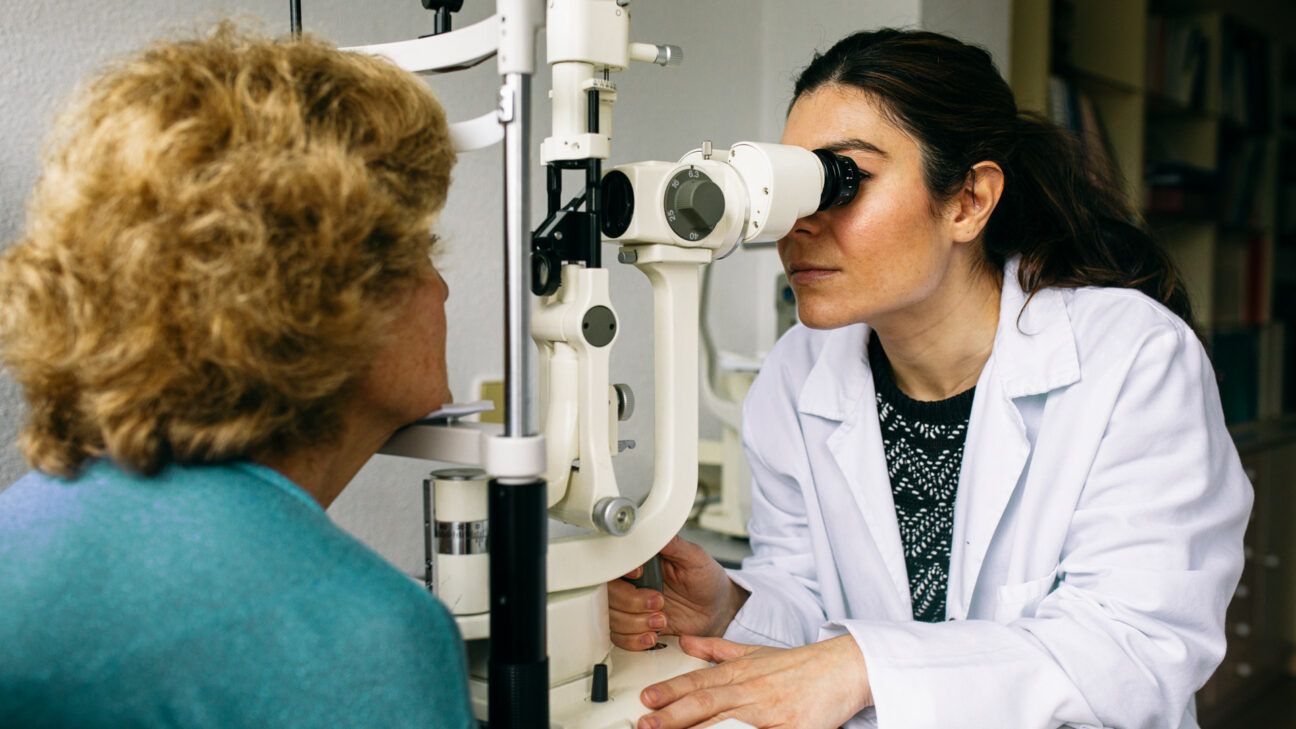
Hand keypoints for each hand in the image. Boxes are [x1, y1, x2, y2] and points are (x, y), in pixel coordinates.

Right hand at [608, 536, 748, 649]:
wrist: (717, 610)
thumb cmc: (707, 581)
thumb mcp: (695, 558)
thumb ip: (674, 544)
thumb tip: (656, 528)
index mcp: (643, 562)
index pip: (614, 563)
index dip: (622, 572)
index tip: (640, 574)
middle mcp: (633, 583)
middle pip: (609, 593)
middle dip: (632, 602)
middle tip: (658, 602)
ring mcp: (632, 606)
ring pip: (612, 617)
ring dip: (636, 623)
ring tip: (662, 620)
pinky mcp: (636, 627)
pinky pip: (619, 637)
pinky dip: (635, 640)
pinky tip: (653, 635)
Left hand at [635, 635, 871, 728]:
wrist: (843, 667)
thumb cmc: (798, 665)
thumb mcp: (754, 652)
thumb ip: (717, 650)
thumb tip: (685, 642)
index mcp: (739, 674)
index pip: (697, 683)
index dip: (670, 692)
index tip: (646, 700)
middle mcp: (750, 691)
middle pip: (706, 704)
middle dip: (673, 716)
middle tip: (647, 723)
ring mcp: (770, 711)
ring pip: (728, 723)